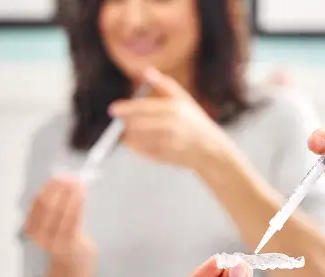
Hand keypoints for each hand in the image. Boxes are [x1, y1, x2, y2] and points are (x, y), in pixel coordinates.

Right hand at [25, 176, 94, 264]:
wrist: (73, 262)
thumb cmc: (64, 237)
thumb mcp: (52, 223)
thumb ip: (54, 207)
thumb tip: (63, 182)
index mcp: (32, 227)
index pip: (37, 203)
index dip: (48, 188)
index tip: (57, 177)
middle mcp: (39, 235)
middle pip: (47, 206)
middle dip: (59, 190)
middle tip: (69, 178)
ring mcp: (53, 240)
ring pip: (60, 212)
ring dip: (70, 195)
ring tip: (78, 184)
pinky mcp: (69, 243)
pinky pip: (73, 220)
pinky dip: (77, 205)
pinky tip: (82, 195)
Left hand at [109, 68, 233, 170]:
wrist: (211, 151)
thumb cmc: (197, 124)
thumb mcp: (185, 101)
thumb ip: (165, 85)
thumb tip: (146, 71)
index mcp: (174, 109)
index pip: (142, 107)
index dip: (125, 108)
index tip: (113, 109)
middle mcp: (171, 126)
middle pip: (137, 124)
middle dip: (126, 124)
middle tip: (121, 124)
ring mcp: (168, 143)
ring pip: (138, 139)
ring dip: (130, 137)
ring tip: (131, 135)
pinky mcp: (167, 157)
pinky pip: (143, 152)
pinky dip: (137, 148)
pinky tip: (141, 145)